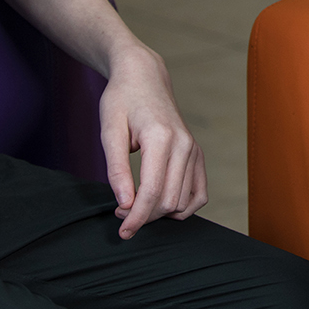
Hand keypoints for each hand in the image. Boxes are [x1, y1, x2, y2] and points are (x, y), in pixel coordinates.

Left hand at [98, 44, 206, 237]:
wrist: (144, 77)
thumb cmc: (122, 100)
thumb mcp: (109, 131)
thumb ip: (117, 170)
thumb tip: (124, 204)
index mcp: (161, 138)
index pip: (151, 192)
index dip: (136, 217)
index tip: (122, 231)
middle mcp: (184, 145)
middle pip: (169, 201)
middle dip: (145, 217)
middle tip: (120, 215)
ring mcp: (194, 149)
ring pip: (183, 201)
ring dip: (160, 213)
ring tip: (136, 206)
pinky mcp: (197, 153)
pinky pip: (199, 193)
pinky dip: (184, 207)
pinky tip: (163, 207)